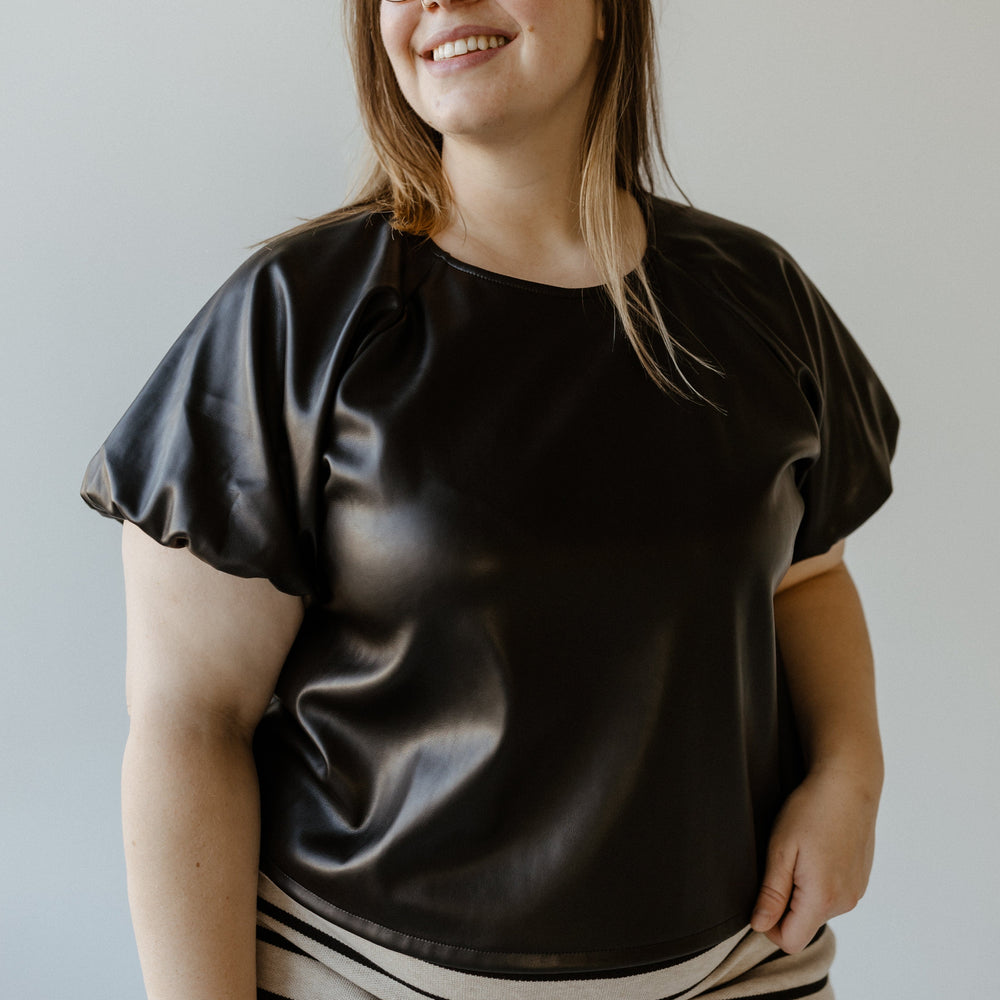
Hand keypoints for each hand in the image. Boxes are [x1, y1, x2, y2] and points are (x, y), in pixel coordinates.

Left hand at [750, 765, 879, 952]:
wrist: (847, 784)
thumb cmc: (810, 811)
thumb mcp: (780, 849)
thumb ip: (772, 893)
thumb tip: (759, 926)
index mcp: (822, 898)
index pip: (789, 941)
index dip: (768, 924)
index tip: (761, 892)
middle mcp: (845, 902)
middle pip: (803, 925)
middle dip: (784, 904)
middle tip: (779, 863)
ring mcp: (856, 892)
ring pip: (816, 909)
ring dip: (801, 891)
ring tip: (798, 852)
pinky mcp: (860, 880)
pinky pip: (832, 895)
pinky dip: (817, 882)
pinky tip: (814, 850)